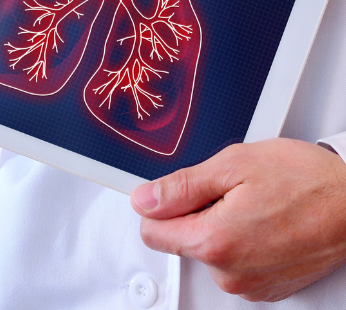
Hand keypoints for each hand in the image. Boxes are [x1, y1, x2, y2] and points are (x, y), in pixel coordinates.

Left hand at [131, 138, 345, 301]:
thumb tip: (145, 199)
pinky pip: (234, 261)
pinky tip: (265, 219)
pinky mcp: (267, 287)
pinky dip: (241, 239)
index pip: (153, 232)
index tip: (175, 190)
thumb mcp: (234, 165)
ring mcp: (250, 285)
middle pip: (182, 238)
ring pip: (209, 248)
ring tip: (254, 202)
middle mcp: (230, 274)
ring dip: (220, 223)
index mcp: (215, 241)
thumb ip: (182, 187)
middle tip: (230, 188)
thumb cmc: (305, 181)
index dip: (158, 205)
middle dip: (196, 210)